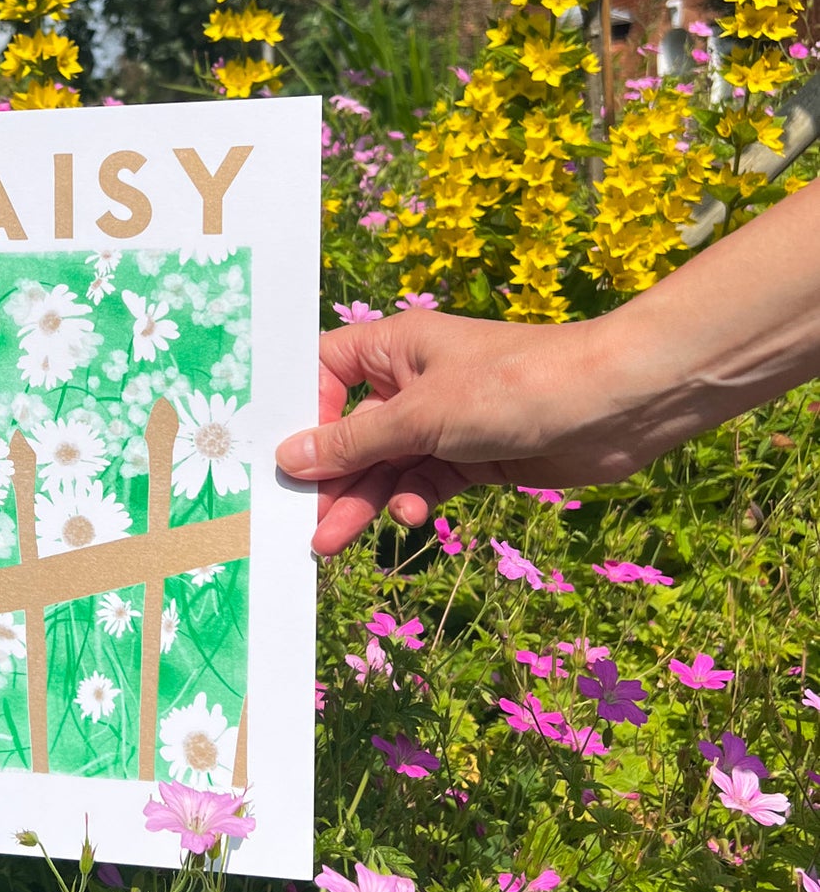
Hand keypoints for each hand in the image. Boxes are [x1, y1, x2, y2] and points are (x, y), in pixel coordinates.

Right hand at [274, 309, 675, 555]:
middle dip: (327, 477)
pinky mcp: (470, 457)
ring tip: (329, 543)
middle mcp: (411, 382)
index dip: (298, 411)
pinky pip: (422, 483)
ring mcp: (442, 422)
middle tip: (297, 520)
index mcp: (393, 348)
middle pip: (349, 431)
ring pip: (383, 466)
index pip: (322, 371)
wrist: (615, 405)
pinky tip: (411, 517)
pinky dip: (411, 502)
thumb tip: (286, 458)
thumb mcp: (420, 417)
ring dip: (359, 502)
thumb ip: (352, 443)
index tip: (277, 455)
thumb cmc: (512, 387)